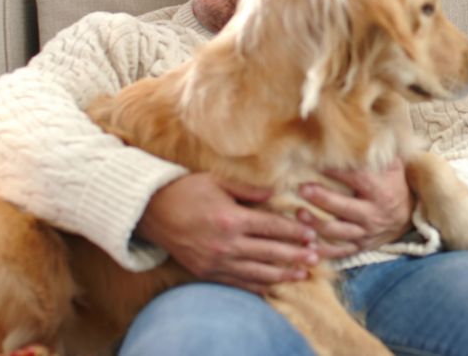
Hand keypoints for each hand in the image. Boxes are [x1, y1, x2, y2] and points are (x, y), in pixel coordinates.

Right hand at [137, 172, 318, 294]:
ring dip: (282, 274)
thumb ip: (249, 189)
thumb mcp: (218, 181)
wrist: (151, 212)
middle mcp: (225, 244)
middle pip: (270, 252)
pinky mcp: (206, 273)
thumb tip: (276, 192)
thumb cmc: (187, 191)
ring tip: (302, 274)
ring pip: (257, 272)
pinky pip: (237, 283)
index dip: (294, 232)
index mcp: (231, 219)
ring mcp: (215, 262)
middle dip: (295, 255)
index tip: (311, 235)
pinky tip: (273, 286)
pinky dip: (257, 286)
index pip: (272, 228)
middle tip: (316, 257)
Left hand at [297, 158, 414, 258]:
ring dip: (317, 225)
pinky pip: (339, 252)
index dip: (337, 171)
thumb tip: (361, 128)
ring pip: (339, 232)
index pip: (357, 179)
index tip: (316, 162)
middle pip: (345, 208)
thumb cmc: (393, 184)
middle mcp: (374, 214)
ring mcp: (366, 233)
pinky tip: (305, 245)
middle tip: (302, 189)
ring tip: (299, 214)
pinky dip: (322, 251)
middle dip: (322, 199)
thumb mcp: (392, 165)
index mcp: (382, 191)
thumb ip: (378, 149)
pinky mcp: (360, 247)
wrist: (407, 216)